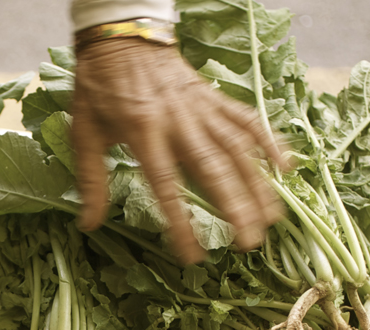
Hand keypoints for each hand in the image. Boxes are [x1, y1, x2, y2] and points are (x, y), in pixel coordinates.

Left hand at [72, 38, 287, 262]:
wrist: (122, 34)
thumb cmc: (99, 86)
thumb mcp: (84, 132)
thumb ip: (90, 180)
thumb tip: (89, 224)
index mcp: (143, 131)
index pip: (166, 185)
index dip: (181, 222)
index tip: (193, 255)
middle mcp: (179, 121)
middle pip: (214, 169)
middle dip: (235, 207)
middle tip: (249, 243)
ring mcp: (202, 108)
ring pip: (238, 148)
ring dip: (257, 184)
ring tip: (272, 219)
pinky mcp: (215, 97)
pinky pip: (247, 119)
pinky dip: (269, 142)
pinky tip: (286, 168)